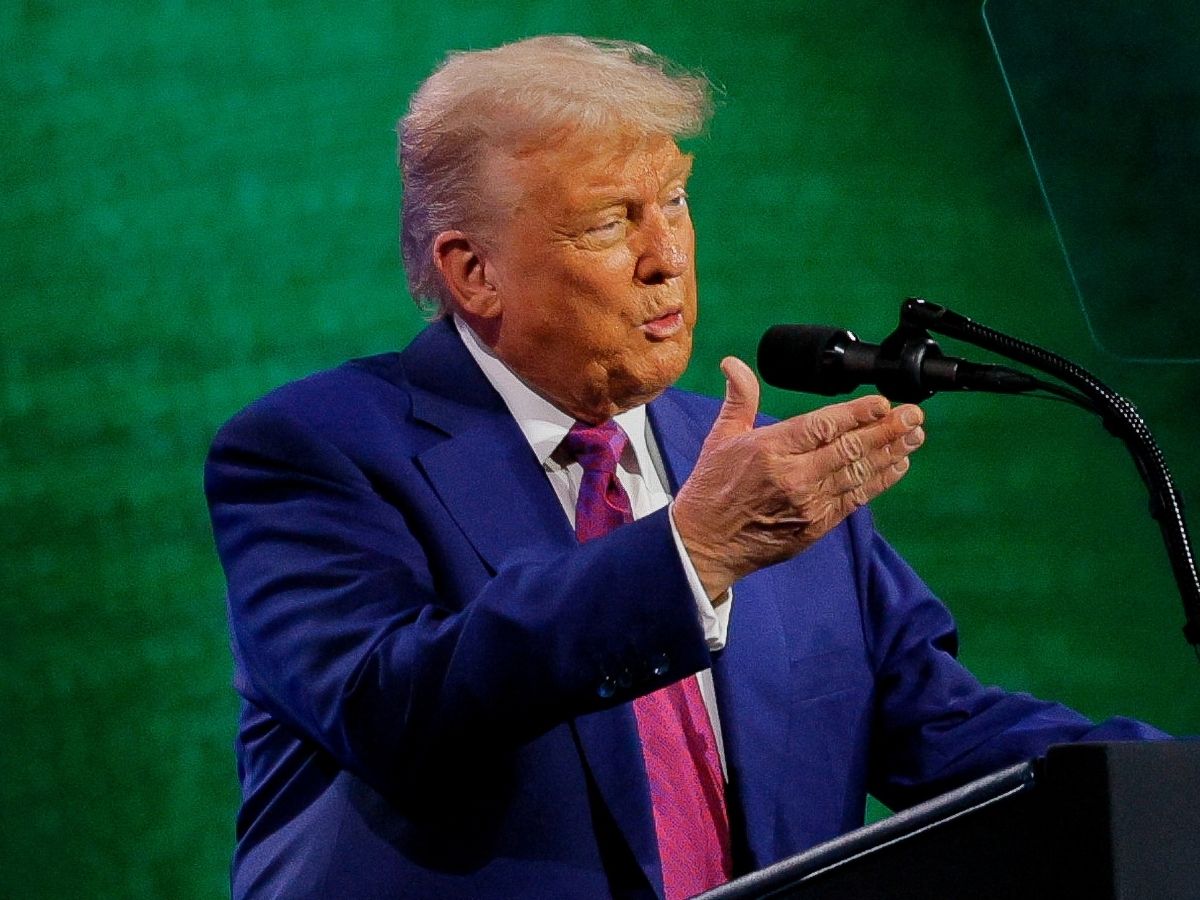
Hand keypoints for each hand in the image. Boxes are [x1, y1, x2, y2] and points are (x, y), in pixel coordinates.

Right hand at [673, 356, 924, 598]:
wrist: (706, 544)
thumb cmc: (711, 488)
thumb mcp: (720, 437)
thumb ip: (739, 398)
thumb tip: (734, 364)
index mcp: (770, 449)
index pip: (823, 426)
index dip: (857, 413)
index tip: (882, 402)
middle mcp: (793, 476)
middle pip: (850, 448)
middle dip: (887, 430)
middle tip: (913, 415)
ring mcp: (808, 503)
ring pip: (859, 473)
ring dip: (891, 453)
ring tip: (914, 435)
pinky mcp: (817, 525)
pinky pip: (856, 499)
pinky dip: (879, 481)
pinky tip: (897, 466)